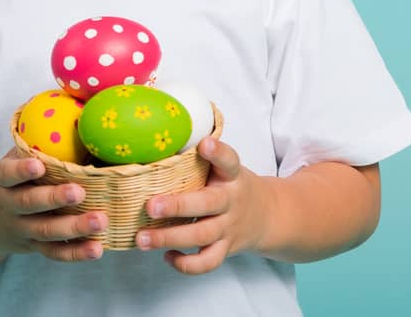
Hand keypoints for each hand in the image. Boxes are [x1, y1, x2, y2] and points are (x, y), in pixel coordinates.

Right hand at [0, 146, 109, 262]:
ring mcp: (21, 230)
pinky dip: (75, 253)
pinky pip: (54, 253)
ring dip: (74, 227)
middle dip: (54, 199)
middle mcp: (8, 207)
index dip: (21, 170)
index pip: (7, 174)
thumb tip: (71, 112)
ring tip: (100, 220)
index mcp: (1, 182)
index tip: (38, 165)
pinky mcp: (33, 248)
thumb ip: (33, 145)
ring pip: (46, 232)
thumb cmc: (7, 183)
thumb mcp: (9, 161)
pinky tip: (97, 249)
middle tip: (79, 192)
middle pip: (29, 204)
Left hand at [136, 137, 275, 274]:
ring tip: (142, 238)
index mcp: (232, 175)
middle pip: (208, 204)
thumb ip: (199, 160)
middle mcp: (231, 201)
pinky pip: (207, 262)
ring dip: (169, 238)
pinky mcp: (225, 249)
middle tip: (150, 206)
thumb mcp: (224, 167)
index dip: (218, 152)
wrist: (268, 215)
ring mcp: (229, 227)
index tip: (204, 144)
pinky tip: (166, 256)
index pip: (229, 160)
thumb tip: (155, 147)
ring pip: (202, 236)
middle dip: (178, 206)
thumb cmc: (231, 185)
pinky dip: (186, 264)